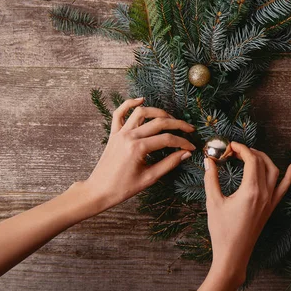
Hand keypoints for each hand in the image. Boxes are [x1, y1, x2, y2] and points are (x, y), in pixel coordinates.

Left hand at [83, 97, 195, 212]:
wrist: (98, 191)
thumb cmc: (123, 188)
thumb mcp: (149, 178)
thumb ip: (169, 163)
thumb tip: (186, 153)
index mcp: (138, 148)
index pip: (167, 140)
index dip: (182, 142)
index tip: (191, 146)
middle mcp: (129, 136)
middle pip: (158, 123)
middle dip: (177, 124)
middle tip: (189, 129)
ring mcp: (120, 133)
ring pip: (141, 112)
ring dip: (158, 112)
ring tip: (170, 117)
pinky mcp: (114, 133)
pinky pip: (119, 113)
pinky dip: (129, 103)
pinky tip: (141, 99)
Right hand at [199, 144, 290, 290]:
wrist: (233, 254)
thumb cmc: (222, 231)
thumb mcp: (213, 202)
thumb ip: (211, 179)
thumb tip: (208, 160)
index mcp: (251, 190)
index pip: (251, 160)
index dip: (241, 149)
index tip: (230, 146)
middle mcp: (265, 193)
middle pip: (262, 162)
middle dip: (249, 152)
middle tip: (234, 151)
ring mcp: (270, 200)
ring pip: (274, 171)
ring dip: (264, 159)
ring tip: (251, 154)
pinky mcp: (271, 207)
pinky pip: (284, 188)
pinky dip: (289, 176)